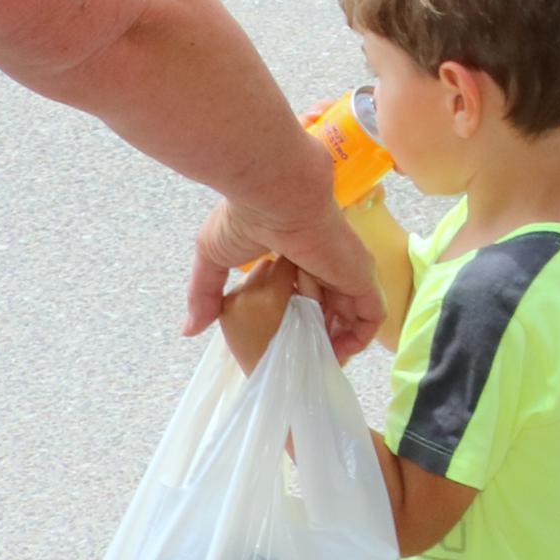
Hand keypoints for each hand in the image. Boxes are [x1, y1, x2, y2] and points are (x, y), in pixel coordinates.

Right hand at [186, 188, 383, 357]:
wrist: (276, 193)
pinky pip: (370, 316)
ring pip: (354, 316)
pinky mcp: (361, 277)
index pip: (308, 293)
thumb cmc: (245, 217)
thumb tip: (189, 330)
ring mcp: (346, 270)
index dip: (301, 320)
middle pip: (335, 308)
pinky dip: (358, 339)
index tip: (285, 344)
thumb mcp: (213, 258)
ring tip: (318, 365)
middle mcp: (327, 264)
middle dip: (323, 338)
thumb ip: (205, 294)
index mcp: (298, 256)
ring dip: (340, 343)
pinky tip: (336, 355)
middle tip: (303, 363)